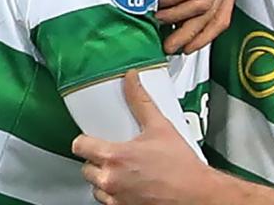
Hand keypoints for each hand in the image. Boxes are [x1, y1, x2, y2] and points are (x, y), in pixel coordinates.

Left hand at [73, 71, 212, 204]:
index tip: (92, 139)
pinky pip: (107, 200)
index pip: (79, 146)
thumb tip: (132, 80)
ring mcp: (114, 198)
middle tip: (115, 154)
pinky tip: (131, 184)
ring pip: (95, 186)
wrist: (194, 194)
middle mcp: (110, 179)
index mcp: (115, 156)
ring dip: (105, 178)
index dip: (84, 140)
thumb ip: (141, 101)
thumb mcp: (160, 127)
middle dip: (98, 160)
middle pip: (85, 167)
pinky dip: (115, 193)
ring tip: (124, 170)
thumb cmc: (180, 166)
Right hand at [145, 0, 241, 53]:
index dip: (203, 38)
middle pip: (213, 16)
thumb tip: (176, 32)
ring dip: (176, 18)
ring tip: (157, 20)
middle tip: (167, 45)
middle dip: (188, 35)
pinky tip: (158, 2)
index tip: (184, 48)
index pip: (223, 18)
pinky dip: (172, 2)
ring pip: (201, 6)